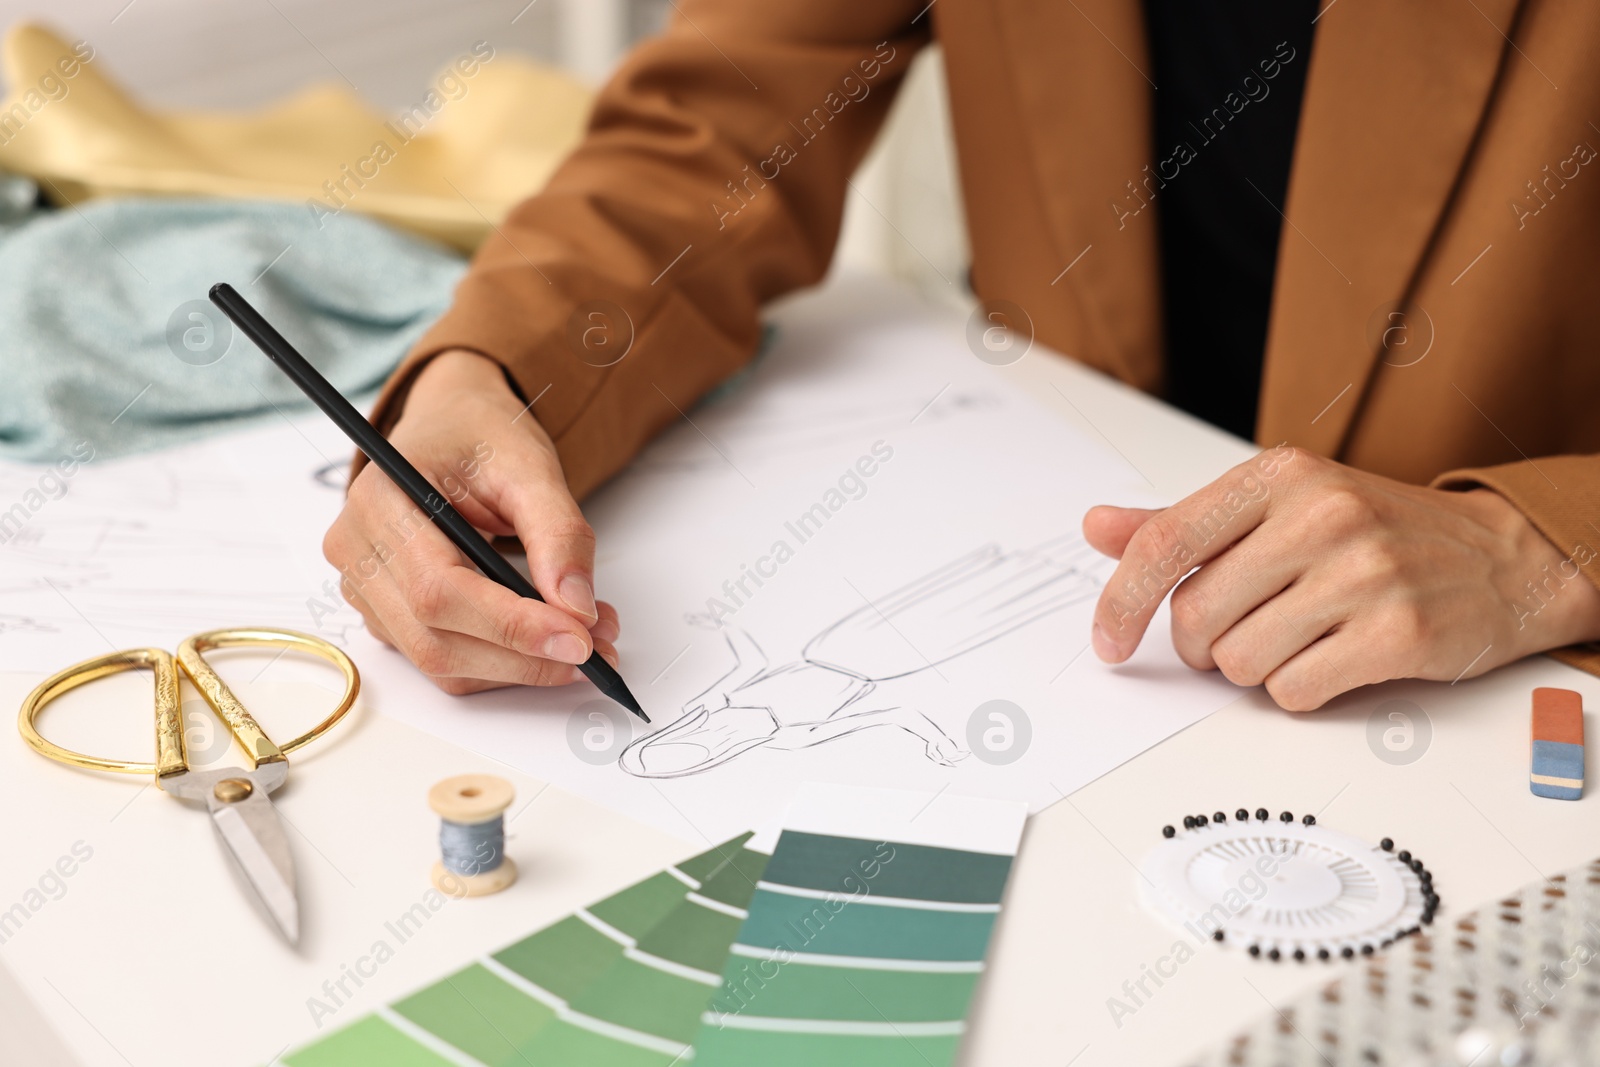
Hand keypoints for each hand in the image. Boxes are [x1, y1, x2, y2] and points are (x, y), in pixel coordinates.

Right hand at [323, 349, 619, 693]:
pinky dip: (504, 662)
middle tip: (598, 647)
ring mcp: (365, 590)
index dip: (511, 626)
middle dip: (526, 656)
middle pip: (436, 639)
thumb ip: (558, 534)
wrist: (451, 427)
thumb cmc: (479, 436)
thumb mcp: (530, 466)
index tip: (579, 639)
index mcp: (379, 500)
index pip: (439, 588)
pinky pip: (446, 662)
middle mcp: (356, 551)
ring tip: (587, 637)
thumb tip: (577, 609)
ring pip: (441, 662)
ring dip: (521, 666)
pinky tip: (548, 637)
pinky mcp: (388, 616)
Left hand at [1083, 446, 1599, 709]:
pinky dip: (1297, 690)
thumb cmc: (1374, 531)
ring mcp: (1364, 574)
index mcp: (1280, 475)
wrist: (1501, 556)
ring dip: (1253, 668)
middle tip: (1237, 632)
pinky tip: (1329, 660)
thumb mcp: (1278, 504)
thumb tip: (1097, 527)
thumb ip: (1184, 523)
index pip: (1167, 542)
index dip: (1121, 601)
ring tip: (1295, 638)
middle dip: (1202, 645)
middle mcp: (1321, 516)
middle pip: (1197, 617)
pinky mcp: (1399, 633)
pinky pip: (1294, 691)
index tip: (1107, 642)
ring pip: (1240, 661)